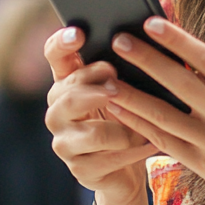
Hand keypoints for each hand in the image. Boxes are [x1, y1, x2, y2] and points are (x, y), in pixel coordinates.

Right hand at [44, 26, 156, 204]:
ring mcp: (65, 143)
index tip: (79, 34)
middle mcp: (58, 112)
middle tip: (117, 87)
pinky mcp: (79, 169)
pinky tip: (149, 144)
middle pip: (69, 95)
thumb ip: (122, 69)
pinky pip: (109, 157)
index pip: (55, 56)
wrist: (128, 170)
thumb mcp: (126, 91)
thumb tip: (142, 44)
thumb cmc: (129, 120)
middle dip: (97, 90)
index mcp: (67, 84)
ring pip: (93, 132)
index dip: (62, 43)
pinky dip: (134, 150)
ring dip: (124, 129)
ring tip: (144, 126)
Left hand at [103, 17, 204, 204]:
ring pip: (165, 113)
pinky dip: (140, 126)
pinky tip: (120, 112)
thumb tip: (191, 65)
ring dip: (132, 94)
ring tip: (107, 78)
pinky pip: (165, 142)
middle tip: (118, 39)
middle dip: (147, 59)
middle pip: (181, 81)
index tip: (151, 21)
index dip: (177, 39)